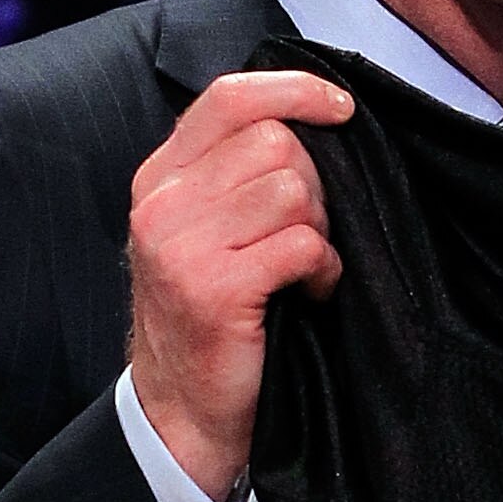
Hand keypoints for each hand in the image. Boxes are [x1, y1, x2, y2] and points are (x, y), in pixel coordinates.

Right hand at [125, 69, 355, 501]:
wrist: (184, 410)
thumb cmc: (214, 317)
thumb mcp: (208, 231)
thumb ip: (237, 173)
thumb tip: (313, 121)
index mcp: (161, 176)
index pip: (230, 97)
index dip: (295, 91)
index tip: (341, 109)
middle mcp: (162, 202)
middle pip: (275, 142)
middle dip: (317, 185)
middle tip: (311, 234)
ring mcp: (181, 244)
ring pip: (292, 190)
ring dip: (321, 230)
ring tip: (306, 268)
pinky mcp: (213, 287)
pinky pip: (302, 243)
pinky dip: (323, 269)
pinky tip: (311, 292)